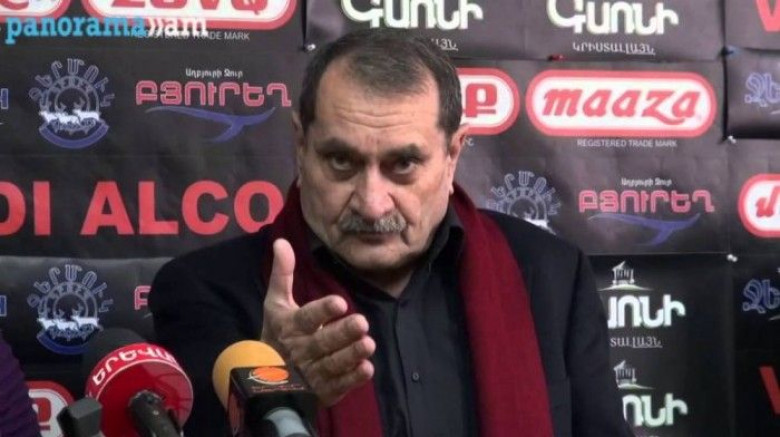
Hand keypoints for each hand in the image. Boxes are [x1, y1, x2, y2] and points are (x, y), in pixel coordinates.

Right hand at [261, 238, 375, 406]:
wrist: (264, 380)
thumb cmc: (277, 334)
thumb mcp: (276, 305)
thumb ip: (282, 274)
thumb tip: (281, 241)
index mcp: (290, 327)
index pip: (306, 318)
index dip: (322, 311)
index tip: (340, 302)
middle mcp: (300, 351)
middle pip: (322, 343)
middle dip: (342, 334)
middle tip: (362, 323)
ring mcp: (311, 373)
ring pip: (332, 364)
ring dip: (351, 355)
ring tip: (369, 343)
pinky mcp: (322, 391)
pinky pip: (338, 386)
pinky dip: (352, 379)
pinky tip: (367, 369)